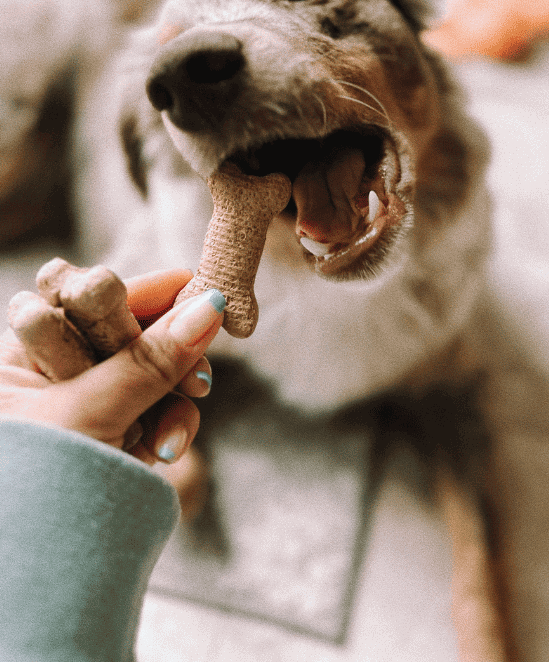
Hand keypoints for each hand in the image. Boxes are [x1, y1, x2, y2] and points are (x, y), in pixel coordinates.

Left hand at [0, 269, 224, 464]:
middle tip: (198, 377)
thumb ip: (150, 359)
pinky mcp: (114, 435)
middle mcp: (54, 373)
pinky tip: (164, 451)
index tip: (195, 286)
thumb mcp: (90, 413)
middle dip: (169, 358)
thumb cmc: (36, 483)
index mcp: (25, 354)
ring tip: (169, 440)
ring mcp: (86, 405)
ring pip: (153, 375)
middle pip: (133, 336)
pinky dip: (169, 427)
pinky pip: (157, 410)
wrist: (35, 575)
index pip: (91, 300)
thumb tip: (209, 305)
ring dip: (173, 403)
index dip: (146, 293)